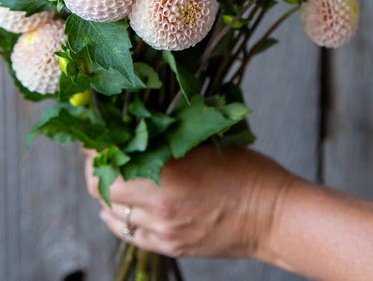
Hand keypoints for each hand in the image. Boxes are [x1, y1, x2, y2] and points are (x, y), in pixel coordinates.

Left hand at [84, 145, 293, 259]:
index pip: (108, 162)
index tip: (98, 134)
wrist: (275, 215)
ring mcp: (164, 231)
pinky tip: (121, 205)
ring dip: (108, 192)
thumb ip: (167, 138)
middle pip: (102, 188)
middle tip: (105, 152)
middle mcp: (159, 206)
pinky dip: (119, 217)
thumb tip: (134, 126)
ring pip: (112, 212)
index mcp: (168, 173)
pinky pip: (130, 234)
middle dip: (98, 167)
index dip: (97, 146)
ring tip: (116, 175)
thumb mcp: (206, 142)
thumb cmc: (248, 171)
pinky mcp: (171, 247)